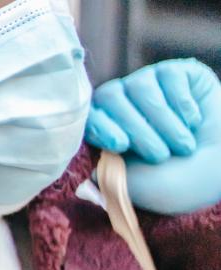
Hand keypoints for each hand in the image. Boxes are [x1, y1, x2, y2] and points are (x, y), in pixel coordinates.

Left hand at [86, 58, 220, 214]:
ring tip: (183, 145)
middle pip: (110, 96)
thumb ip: (104, 176)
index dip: (101, 127)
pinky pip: (169, 76)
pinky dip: (182, 103)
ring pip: (140, 87)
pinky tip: (194, 121)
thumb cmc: (177, 183)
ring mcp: (149, 86)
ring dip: (162, 120)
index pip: (89, 117)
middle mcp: (123, 103)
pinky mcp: (177, 74)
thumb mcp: (134, 188)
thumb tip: (83, 173)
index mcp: (107, 129)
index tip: (121, 145)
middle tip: (159, 155)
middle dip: (135, 128)